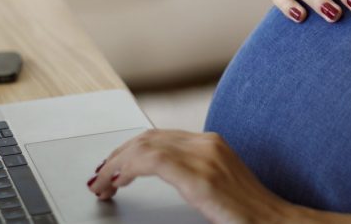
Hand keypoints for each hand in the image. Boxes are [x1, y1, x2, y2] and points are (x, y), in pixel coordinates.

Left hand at [87, 129, 309, 223]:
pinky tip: (117, 182)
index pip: (160, 136)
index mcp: (213, 144)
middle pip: (148, 138)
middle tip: (101, 177)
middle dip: (118, 156)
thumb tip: (167, 177)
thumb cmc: (250, 215)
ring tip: (103, 183)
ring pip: (145, 145)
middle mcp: (207, 143)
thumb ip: (194, 175)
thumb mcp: (218, 187)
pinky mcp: (200, 177)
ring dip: (116, 163)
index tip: (113, 168)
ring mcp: (204, 157)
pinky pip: (152, 160)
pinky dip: (126, 168)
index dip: (130, 150)